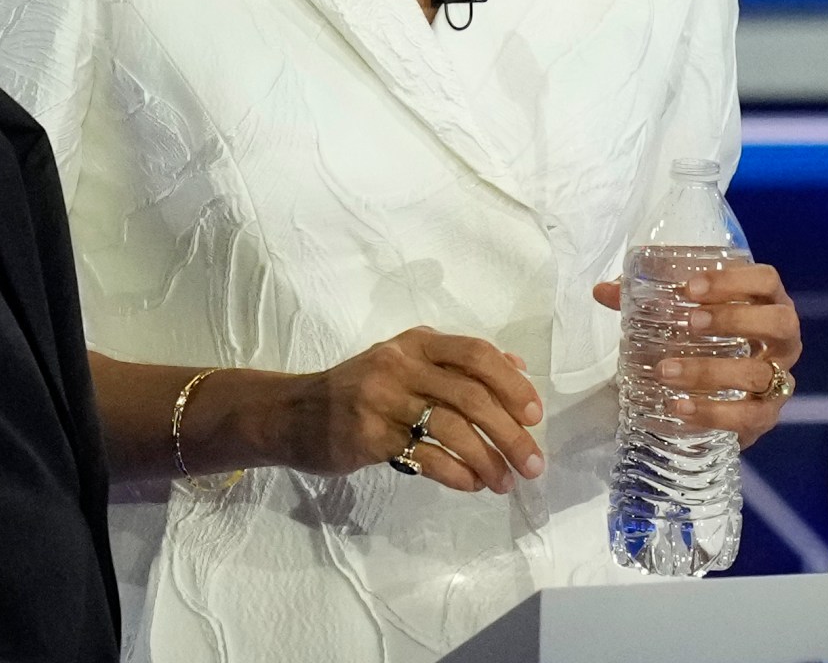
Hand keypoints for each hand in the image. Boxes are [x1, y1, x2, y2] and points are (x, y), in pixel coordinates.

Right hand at [252, 327, 544, 493]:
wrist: (293, 414)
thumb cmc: (359, 390)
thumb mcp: (405, 364)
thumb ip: (456, 365)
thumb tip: (517, 369)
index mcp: (416, 344)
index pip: (475, 354)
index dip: (511, 384)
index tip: (534, 415)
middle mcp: (400, 365)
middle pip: (471, 396)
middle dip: (510, 434)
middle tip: (533, 463)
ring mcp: (381, 399)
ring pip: (452, 429)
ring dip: (488, 460)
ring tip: (504, 482)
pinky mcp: (368, 435)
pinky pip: (425, 457)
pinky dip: (457, 474)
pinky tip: (471, 484)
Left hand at [594, 264, 800, 448]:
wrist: (721, 395)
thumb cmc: (704, 339)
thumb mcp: (679, 314)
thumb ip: (643, 300)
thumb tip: (602, 291)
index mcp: (765, 303)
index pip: (766, 280)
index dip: (734, 280)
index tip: (691, 287)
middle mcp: (782, 340)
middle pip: (779, 322)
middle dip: (735, 319)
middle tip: (690, 322)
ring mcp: (779, 380)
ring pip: (761, 374)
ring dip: (712, 371)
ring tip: (667, 371)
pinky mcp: (765, 416)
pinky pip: (749, 417)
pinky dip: (714, 413)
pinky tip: (680, 407)